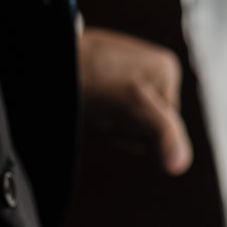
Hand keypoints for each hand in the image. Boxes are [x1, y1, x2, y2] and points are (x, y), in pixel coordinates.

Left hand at [77, 26, 192, 173]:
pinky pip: (112, 115)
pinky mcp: (109, 80)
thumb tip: (181, 165)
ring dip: (109, 124)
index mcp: (166, 69)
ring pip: (129, 123)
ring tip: (93, 105)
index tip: (118, 115)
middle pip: (149, 126)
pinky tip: (88, 106)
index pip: (167, 128)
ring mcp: (129, 74)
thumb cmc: (85, 78)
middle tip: (103, 111)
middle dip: (124, 129)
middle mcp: (152, 69)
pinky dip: (99, 118)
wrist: (46, 60)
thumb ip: (162, 132)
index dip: (139, 133)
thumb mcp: (130, 105)